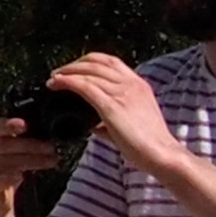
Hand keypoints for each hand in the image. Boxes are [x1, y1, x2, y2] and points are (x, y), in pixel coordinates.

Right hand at [0, 109, 58, 213]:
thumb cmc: (5, 167)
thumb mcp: (11, 148)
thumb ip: (21, 137)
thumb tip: (46, 130)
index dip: (9, 125)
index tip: (25, 125)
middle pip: (4, 145)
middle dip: (31, 146)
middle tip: (51, 148)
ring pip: (6, 162)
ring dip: (31, 161)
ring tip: (50, 161)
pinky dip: (7, 178)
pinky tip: (19, 176)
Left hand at [51, 48, 179, 174]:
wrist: (162, 154)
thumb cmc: (148, 144)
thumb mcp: (133, 122)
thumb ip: (112, 119)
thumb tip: (93, 124)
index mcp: (138, 84)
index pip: (110, 62)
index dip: (88, 61)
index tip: (73, 68)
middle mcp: (131, 84)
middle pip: (97, 62)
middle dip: (74, 64)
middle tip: (58, 73)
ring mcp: (122, 93)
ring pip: (88, 72)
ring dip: (67, 72)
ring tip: (53, 79)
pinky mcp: (112, 106)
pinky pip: (85, 86)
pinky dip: (68, 82)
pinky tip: (56, 84)